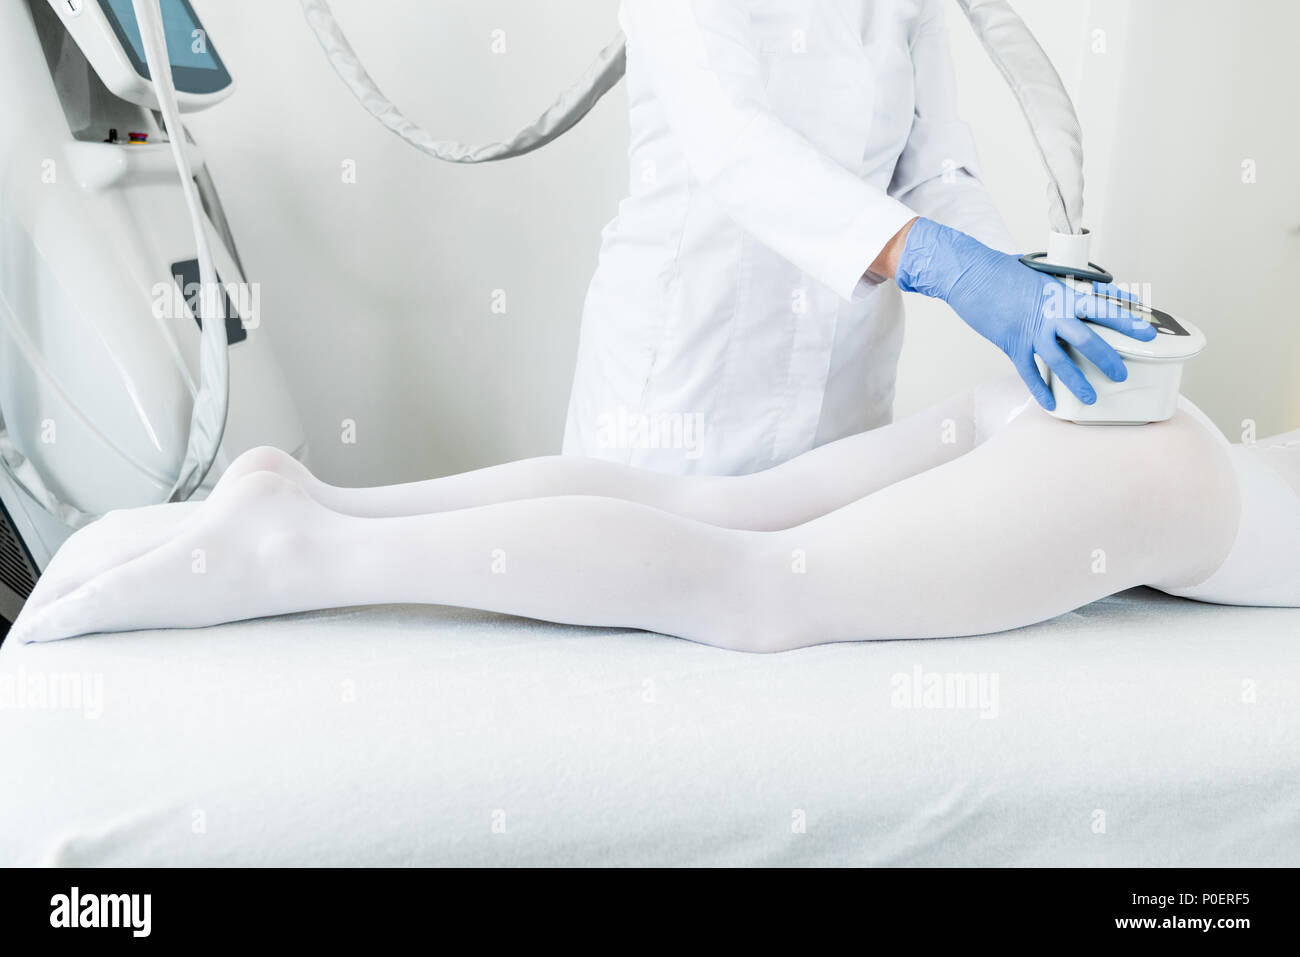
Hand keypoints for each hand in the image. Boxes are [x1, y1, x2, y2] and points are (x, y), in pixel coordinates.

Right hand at [894, 217, 1156, 409]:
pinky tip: (1050, 403)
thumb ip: (1068, 287)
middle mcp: (1051, 313)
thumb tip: (1091, 295)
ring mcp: (1031, 330)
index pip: (1103, 306)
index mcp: (1063, 292)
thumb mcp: (1043, 273)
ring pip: (1061, 361)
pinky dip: (1039, 389)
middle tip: (1123, 373)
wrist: (971, 275)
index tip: (1147, 330)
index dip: (1127, 319)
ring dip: (1078, 381)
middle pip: (1088, 339)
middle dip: (1109, 358)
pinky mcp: (1012, 343)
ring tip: (1091, 397)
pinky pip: (1029, 371)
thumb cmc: (1005, 272)